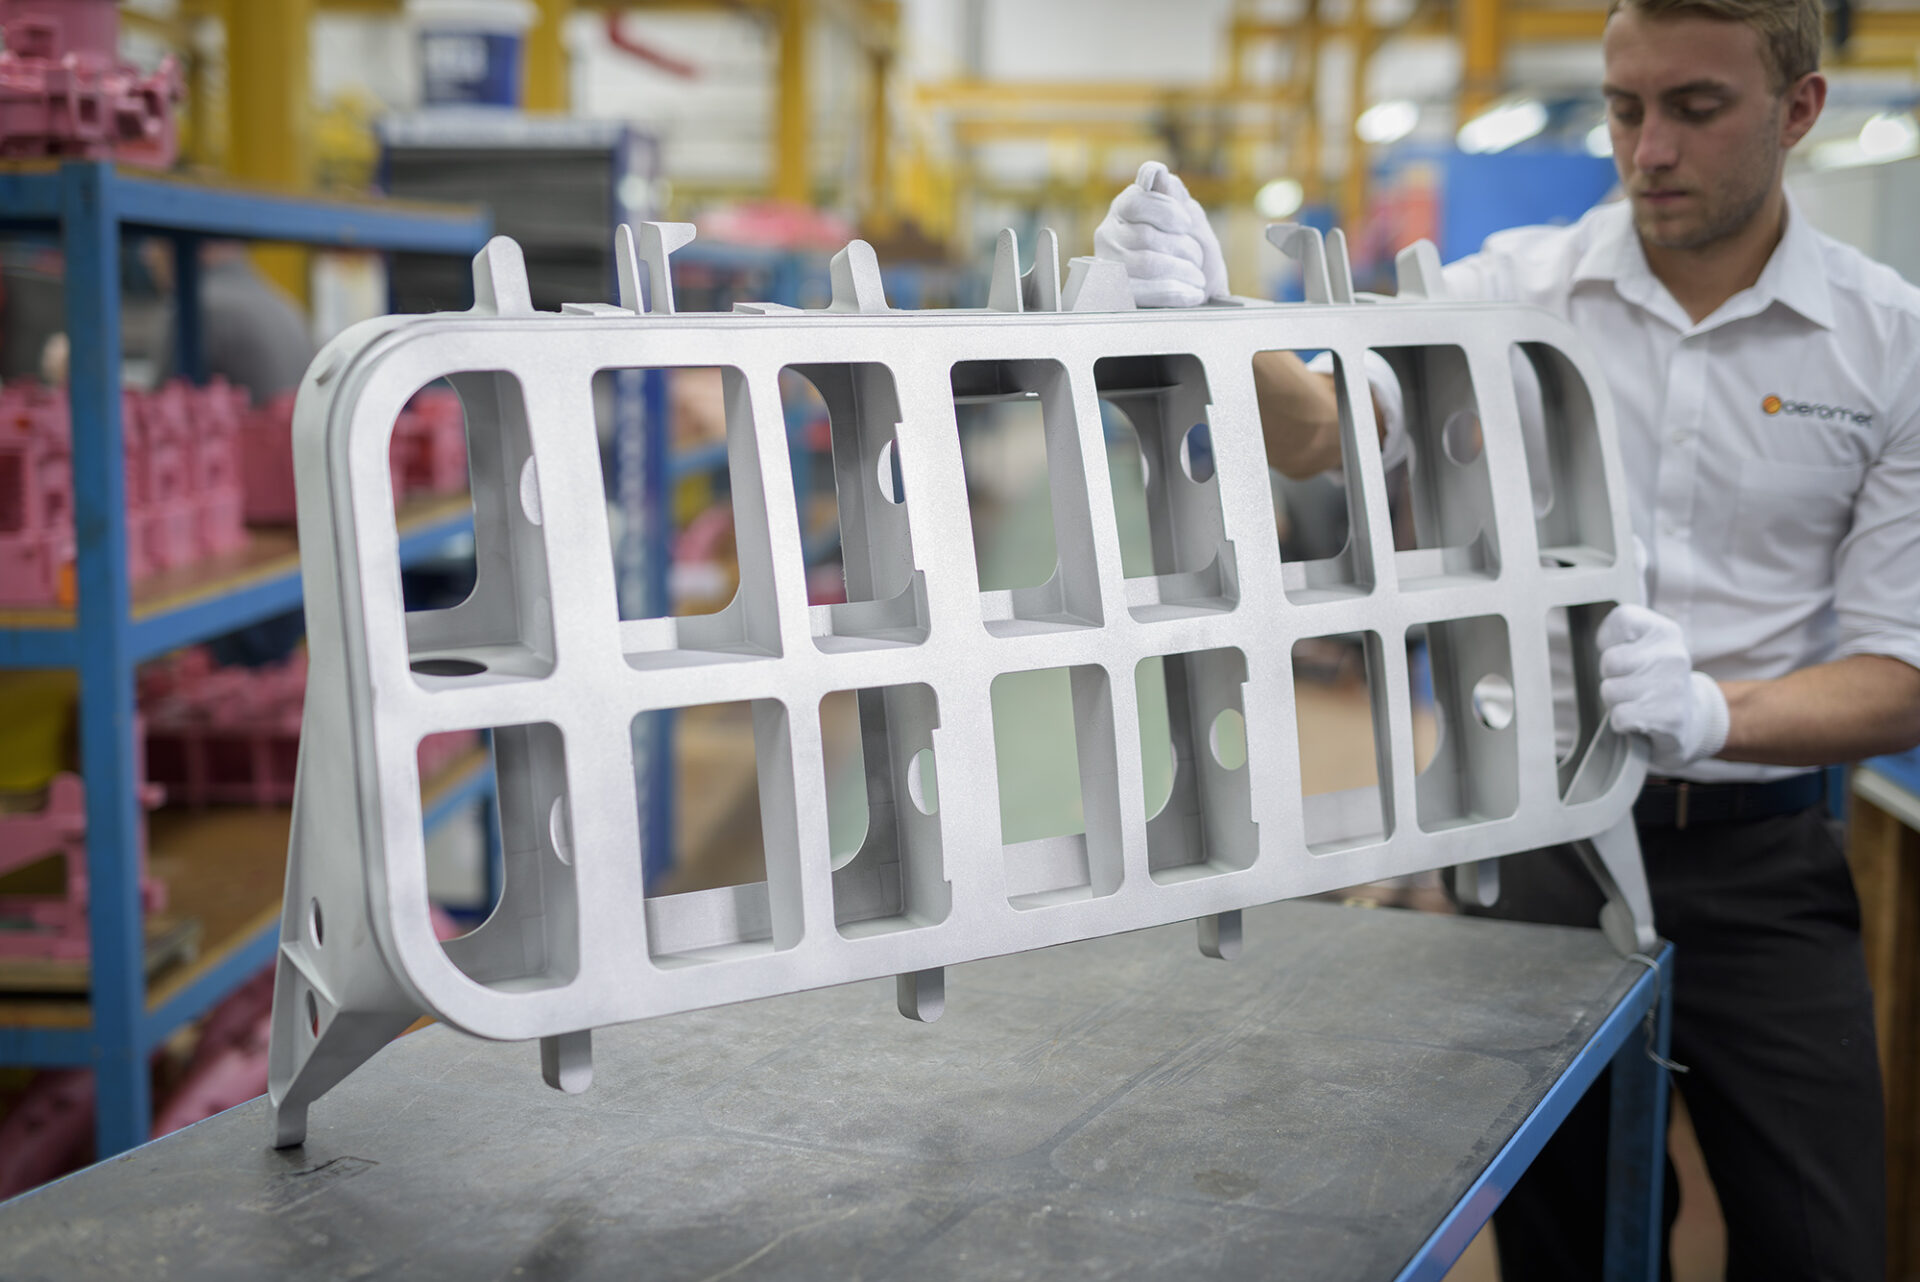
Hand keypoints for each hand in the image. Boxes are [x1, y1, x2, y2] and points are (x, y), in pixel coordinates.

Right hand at [1093, 161, 1228, 307]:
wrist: (1199, 295)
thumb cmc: (1190, 254)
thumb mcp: (1189, 219)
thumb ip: (1172, 195)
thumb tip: (1153, 171)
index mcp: (1125, 209)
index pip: (1137, 201)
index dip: (1167, 211)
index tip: (1187, 224)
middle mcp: (1109, 235)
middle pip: (1146, 235)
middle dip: (1183, 247)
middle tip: (1197, 257)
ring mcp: (1108, 266)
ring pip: (1147, 263)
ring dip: (1183, 271)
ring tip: (1198, 277)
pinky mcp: (1114, 296)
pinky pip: (1145, 292)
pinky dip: (1175, 292)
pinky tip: (1192, 293)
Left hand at [1597, 604, 1729, 771]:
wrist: (1690, 718)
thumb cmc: (1652, 678)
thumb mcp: (1641, 644)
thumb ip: (1617, 632)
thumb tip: (1605, 646)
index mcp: (1665, 632)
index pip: (1621, 619)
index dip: (1611, 640)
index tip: (1628, 653)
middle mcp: (1672, 655)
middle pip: (1609, 662)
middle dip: (1612, 677)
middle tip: (1632, 684)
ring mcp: (1673, 686)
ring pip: (1610, 692)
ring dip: (1616, 702)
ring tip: (1637, 701)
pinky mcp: (1670, 717)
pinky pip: (1620, 717)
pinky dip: (1622, 723)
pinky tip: (1641, 719)